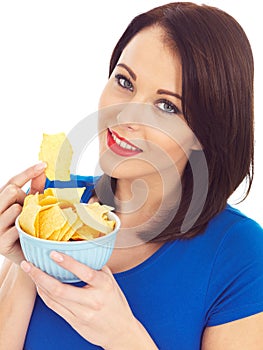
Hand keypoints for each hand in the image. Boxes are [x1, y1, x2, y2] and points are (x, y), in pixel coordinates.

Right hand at [0, 163, 45, 263]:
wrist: (27, 258)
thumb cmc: (29, 229)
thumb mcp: (31, 207)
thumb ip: (35, 190)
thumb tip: (42, 170)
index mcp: (1, 201)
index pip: (12, 181)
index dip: (28, 172)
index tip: (44, 164)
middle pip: (10, 190)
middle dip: (25, 195)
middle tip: (32, 207)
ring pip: (14, 208)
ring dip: (27, 213)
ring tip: (31, 223)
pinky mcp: (1, 243)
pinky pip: (16, 227)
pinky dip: (25, 228)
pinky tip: (29, 233)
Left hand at [21, 253, 156, 348]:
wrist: (120, 331)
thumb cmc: (116, 303)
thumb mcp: (111, 281)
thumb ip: (97, 266)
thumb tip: (82, 249)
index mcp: (103, 286)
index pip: (84, 272)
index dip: (68, 263)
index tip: (53, 253)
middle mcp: (92, 300)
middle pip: (60, 289)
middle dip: (40, 276)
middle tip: (29, 264)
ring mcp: (82, 313)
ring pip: (53, 299)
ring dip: (39, 284)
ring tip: (31, 272)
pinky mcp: (74, 322)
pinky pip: (54, 307)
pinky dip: (44, 295)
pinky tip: (40, 286)